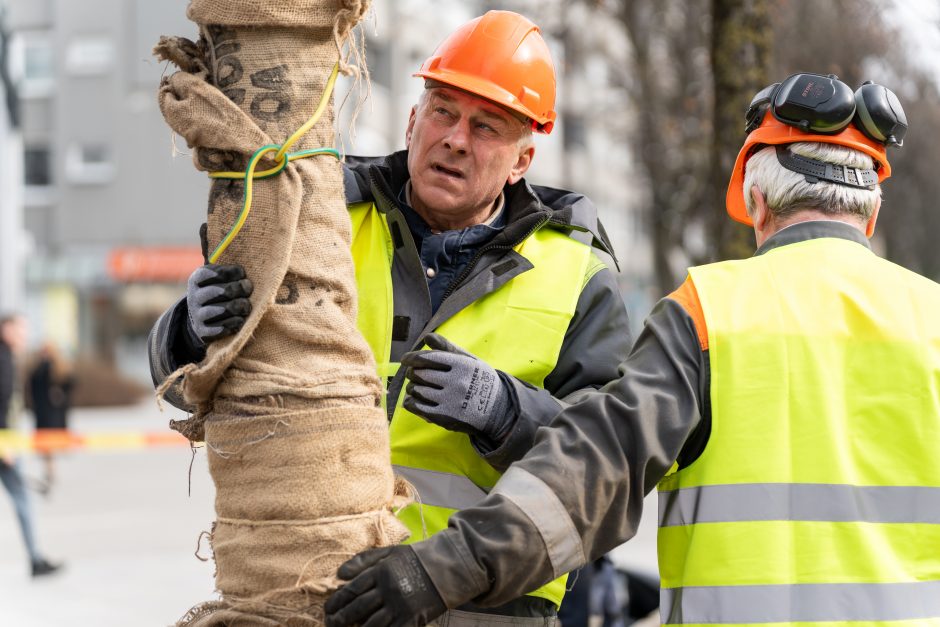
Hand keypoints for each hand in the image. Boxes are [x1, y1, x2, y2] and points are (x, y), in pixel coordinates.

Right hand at [185, 264, 252, 345]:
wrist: (200, 319)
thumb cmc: (217, 293)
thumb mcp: (217, 279)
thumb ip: (229, 271)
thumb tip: (246, 259)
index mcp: (196, 280)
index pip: (214, 273)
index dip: (232, 272)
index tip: (242, 274)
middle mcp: (194, 297)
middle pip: (222, 291)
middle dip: (240, 289)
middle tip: (248, 288)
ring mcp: (197, 315)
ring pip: (223, 309)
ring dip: (240, 307)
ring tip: (246, 306)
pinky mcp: (203, 331)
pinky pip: (221, 328)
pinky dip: (234, 323)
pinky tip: (241, 319)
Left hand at [324, 545, 445, 626]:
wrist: (448, 567)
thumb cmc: (416, 559)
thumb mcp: (390, 552)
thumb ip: (364, 560)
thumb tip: (339, 574)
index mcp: (381, 571)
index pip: (352, 589)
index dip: (337, 601)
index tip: (327, 608)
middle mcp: (388, 589)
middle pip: (357, 608)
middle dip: (340, 619)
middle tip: (330, 623)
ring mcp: (400, 606)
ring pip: (371, 625)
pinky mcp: (411, 620)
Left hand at [401, 333, 513, 440]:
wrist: (498, 410)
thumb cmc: (481, 381)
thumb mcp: (470, 361)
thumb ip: (448, 348)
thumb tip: (427, 337)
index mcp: (461, 364)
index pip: (427, 358)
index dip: (412, 358)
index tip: (406, 360)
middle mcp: (455, 382)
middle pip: (418, 374)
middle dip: (413, 373)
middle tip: (415, 375)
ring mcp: (449, 400)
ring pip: (415, 390)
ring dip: (412, 387)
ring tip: (418, 387)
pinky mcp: (444, 417)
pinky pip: (416, 406)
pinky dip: (410, 401)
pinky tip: (414, 399)